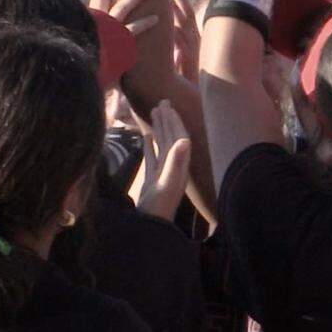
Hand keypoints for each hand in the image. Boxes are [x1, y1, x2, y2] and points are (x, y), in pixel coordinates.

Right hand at [134, 101, 191, 220]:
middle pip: (171, 138)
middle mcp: (173, 167)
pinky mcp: (152, 181)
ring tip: (154, 111)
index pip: (178, 137)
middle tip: (162, 101)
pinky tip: (146, 136)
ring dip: (159, 128)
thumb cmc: (158, 208)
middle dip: (168, 119)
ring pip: (162, 145)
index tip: (168, 105)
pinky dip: (150, 145)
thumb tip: (185, 139)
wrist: (150, 230)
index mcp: (179, 166)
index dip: (174, 120)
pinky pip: (152, 158)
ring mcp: (162, 174)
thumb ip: (175, 162)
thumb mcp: (166, 184)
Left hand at [170, 0, 200, 83]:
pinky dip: (177, 36)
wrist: (199, 100)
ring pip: (184, 27)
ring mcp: (193, 50)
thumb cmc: (188, 82)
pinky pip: (183, 45)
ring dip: (177, 12)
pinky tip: (171, 26)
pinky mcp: (190, 61)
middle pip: (187, 15)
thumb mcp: (184, 63)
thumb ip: (179, 55)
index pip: (187, 14)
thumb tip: (175, 49)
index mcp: (193, 39)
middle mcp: (195, 42)